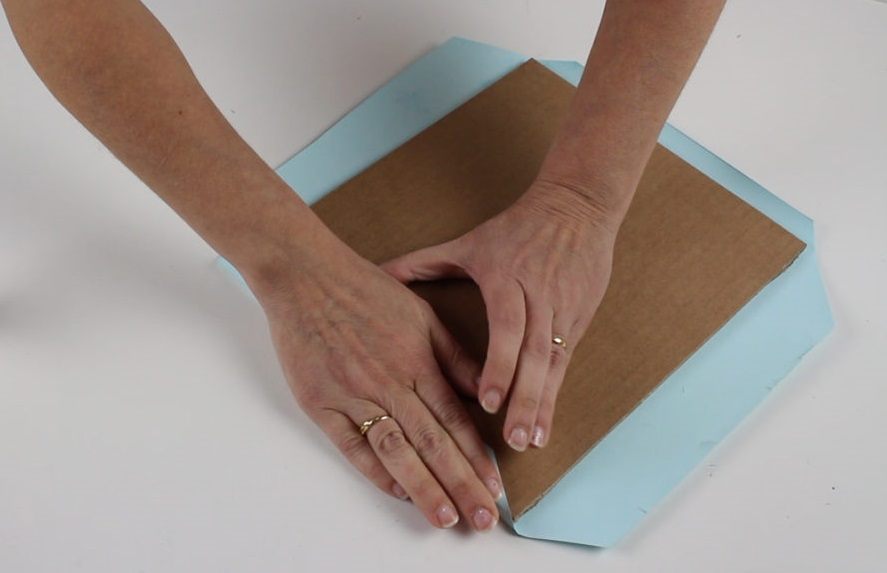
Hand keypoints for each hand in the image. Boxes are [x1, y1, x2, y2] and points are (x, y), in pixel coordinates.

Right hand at [249, 231, 500, 530]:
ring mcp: (355, 396)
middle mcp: (391, 383)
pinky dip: (375, 472)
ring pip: (397, 452)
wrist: (308, 277)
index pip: (455, 421)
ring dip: (424, 488)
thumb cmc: (367, 291)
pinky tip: (398, 491)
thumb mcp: (423, 315)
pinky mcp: (322, 404)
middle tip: (482, 519)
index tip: (496, 487)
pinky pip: (352, 447)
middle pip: (433, 444)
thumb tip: (483, 391)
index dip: (478, 457)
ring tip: (445, 518)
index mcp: (419, 362)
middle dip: (462, 485)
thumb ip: (455, 356)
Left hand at [382, 180, 618, 450]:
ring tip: (530, 442)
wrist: (577, 207)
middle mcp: (539, 297)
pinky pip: (566, 363)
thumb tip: (378, 272)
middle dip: (525, 398)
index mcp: (507, 278)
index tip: (486, 400)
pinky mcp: (579, 320)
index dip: (500, 364)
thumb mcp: (468, 243)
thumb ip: (423, 262)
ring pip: (554, 364)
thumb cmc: (516, 227)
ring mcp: (563, 310)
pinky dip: (556, 395)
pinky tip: (545, 427)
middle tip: (512, 441)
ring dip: (543, 404)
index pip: (508, 326)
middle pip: (534, 354)